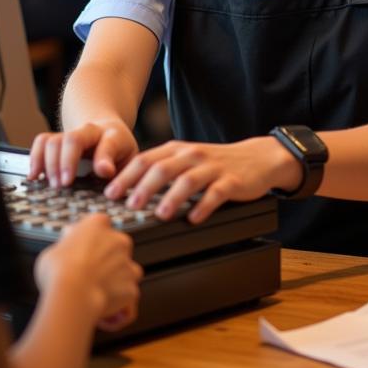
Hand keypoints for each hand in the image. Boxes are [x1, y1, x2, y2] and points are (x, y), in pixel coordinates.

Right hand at [29, 119, 138, 186]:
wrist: (109, 131)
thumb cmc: (120, 152)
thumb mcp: (131, 161)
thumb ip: (125, 173)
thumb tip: (113, 186)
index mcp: (114, 136)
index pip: (109, 143)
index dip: (104, 158)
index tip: (103, 172)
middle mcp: (91, 132)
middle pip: (74, 138)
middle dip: (67, 162)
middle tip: (65, 184)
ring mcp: (73, 134)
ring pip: (54, 140)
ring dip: (50, 164)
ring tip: (54, 185)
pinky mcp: (58, 140)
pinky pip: (42, 142)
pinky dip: (35, 158)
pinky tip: (35, 176)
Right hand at [34, 213, 142, 330]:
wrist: (73, 294)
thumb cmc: (59, 271)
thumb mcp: (52, 251)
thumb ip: (66, 244)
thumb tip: (67, 243)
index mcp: (98, 224)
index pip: (99, 225)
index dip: (91, 239)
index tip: (82, 249)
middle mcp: (118, 240)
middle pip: (116, 246)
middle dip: (107, 258)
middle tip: (89, 272)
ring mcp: (128, 263)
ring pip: (126, 270)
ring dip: (116, 279)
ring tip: (99, 291)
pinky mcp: (131, 287)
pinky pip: (128, 294)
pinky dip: (120, 301)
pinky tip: (106, 308)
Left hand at [107, 136, 301, 222]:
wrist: (257, 158)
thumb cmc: (216, 163)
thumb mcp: (187, 159)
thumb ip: (162, 168)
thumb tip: (127, 189)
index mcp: (178, 150)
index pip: (146, 159)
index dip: (126, 176)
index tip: (110, 193)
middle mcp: (193, 155)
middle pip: (163, 168)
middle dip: (143, 186)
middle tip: (129, 204)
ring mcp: (213, 168)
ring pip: (188, 180)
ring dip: (172, 197)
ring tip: (160, 213)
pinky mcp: (232, 181)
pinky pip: (216, 193)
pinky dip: (204, 205)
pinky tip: (194, 217)